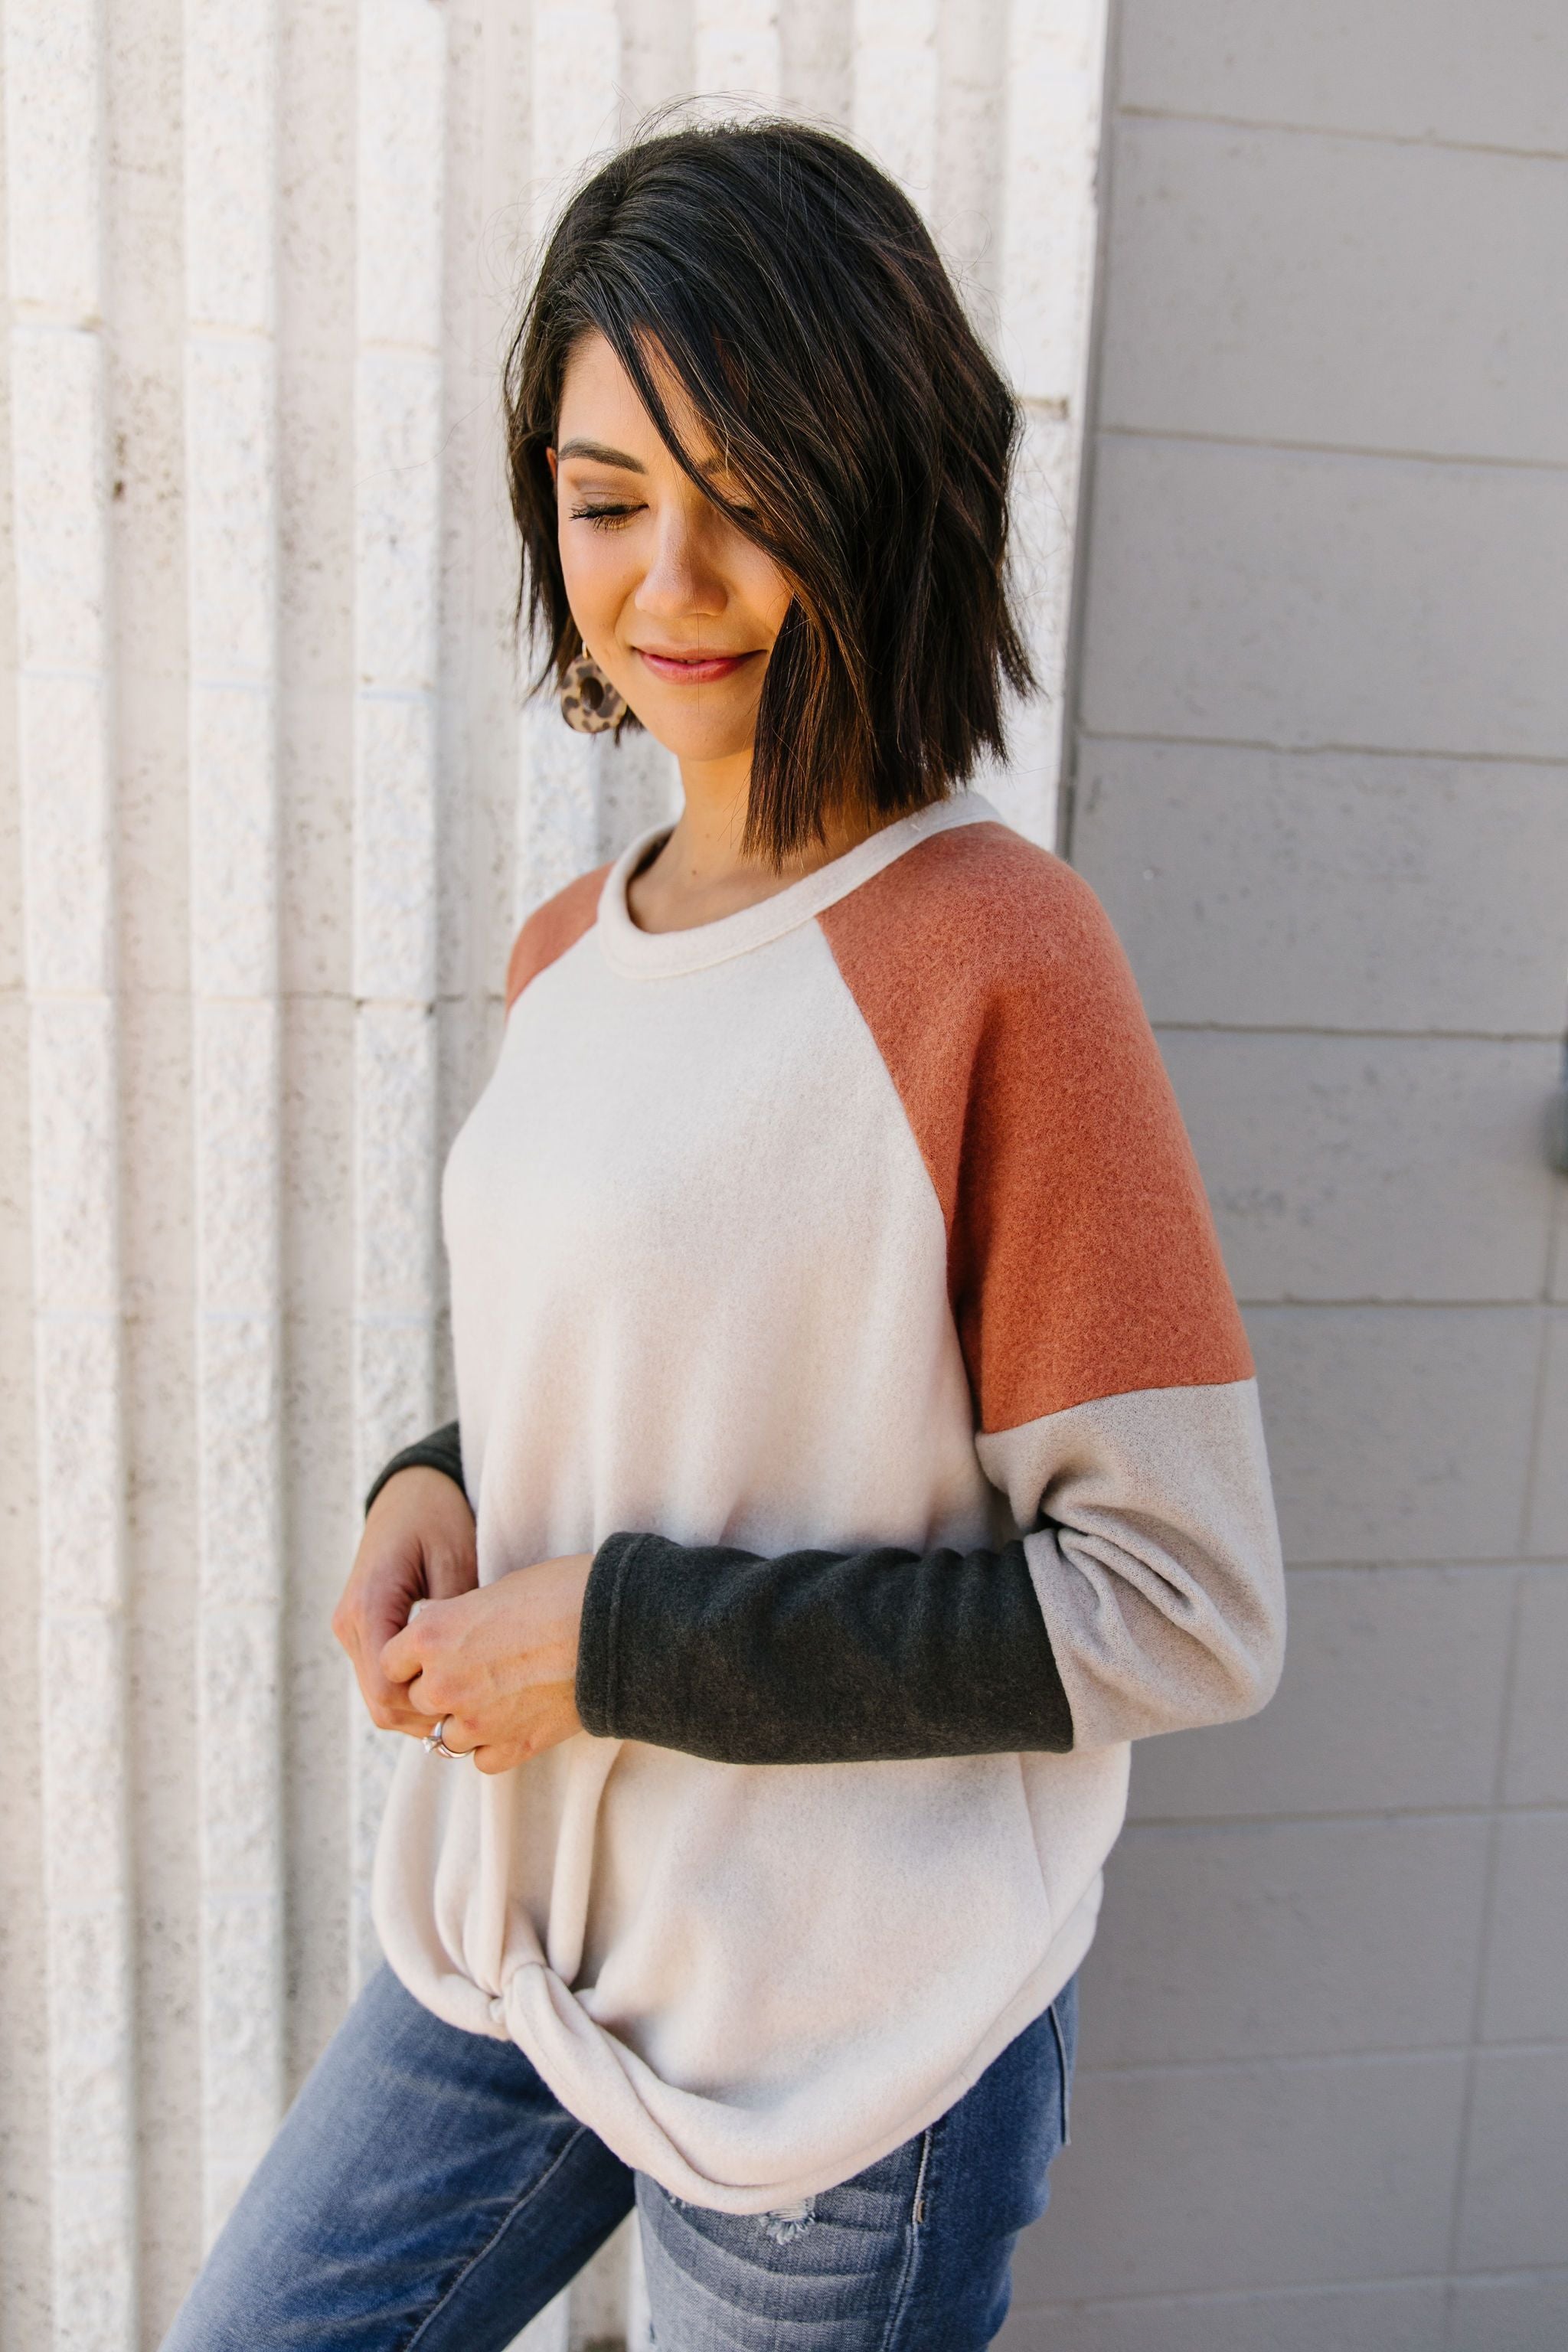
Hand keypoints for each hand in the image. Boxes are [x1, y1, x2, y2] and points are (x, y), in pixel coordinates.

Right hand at [333, 1467, 478, 1736]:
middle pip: (380, 1701)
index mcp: (369, 1604)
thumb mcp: (456, 1556)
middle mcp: (350, 1623)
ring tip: (469, 1701)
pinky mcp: (362, 1632)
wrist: (412, 1491)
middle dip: (426, 1716)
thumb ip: (454, 1617)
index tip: (473, 1700)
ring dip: (419, 1709)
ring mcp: (351, 1630)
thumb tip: (467, 1672)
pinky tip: (451, 1684)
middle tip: (478, 1711)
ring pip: (378, 1699)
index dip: (427, 1705)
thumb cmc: (439, 1516)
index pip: (386, 1686)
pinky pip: (382, 1680)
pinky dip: (412, 1693)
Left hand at [379, 1553, 592, 1773]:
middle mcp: (444, 1682)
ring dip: (462, 1721)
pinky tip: (513, 1720)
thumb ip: (459, 1621)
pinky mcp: (511, 1746)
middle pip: (416, 1701)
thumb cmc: (561, 1592)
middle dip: (436, 1690)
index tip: (433, 1651)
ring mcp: (477, 1721)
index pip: (389, 1660)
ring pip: (445, 1737)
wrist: (618, 1626)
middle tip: (470, 1673)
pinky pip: (481, 1760)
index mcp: (432, 1635)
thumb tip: (447, 1636)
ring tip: (494, 1698)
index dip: (410, 1656)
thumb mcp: (495, 1592)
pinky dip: (491, 1745)